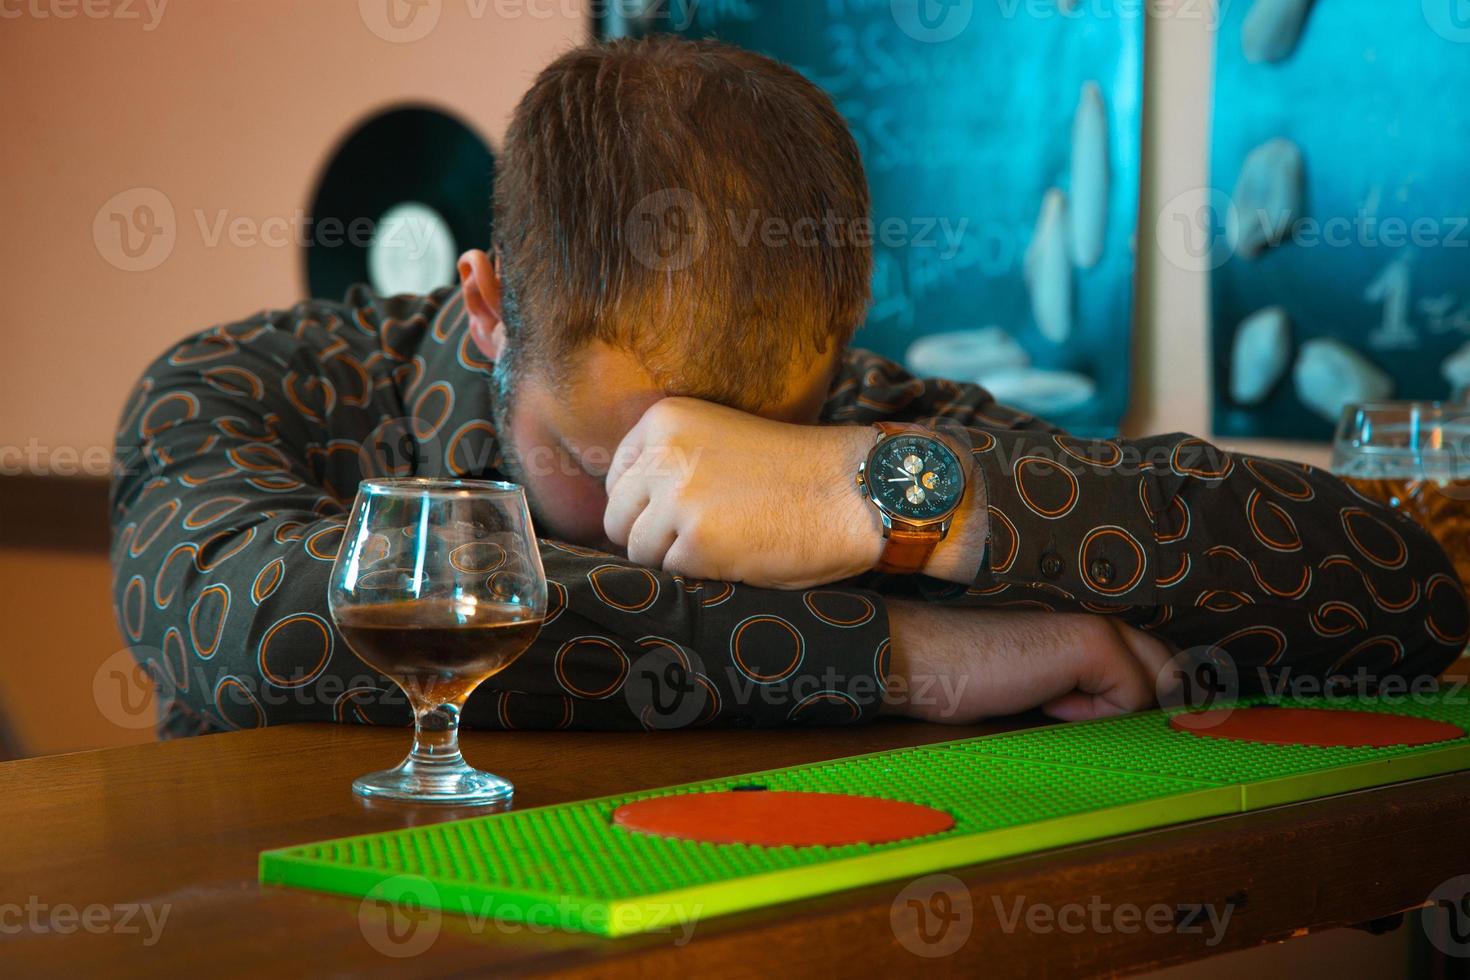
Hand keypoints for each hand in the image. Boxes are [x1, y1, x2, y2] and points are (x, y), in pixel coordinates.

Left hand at [604, 397, 882, 588]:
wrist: (853, 489)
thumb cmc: (791, 471)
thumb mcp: (716, 442)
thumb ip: (668, 461)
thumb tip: (618, 512)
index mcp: (663, 420)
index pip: (617, 480)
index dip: (645, 506)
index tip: (681, 513)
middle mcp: (662, 454)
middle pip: (619, 518)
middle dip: (652, 536)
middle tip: (705, 535)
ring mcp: (677, 498)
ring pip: (640, 551)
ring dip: (677, 557)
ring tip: (728, 540)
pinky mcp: (697, 542)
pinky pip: (673, 574)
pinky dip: (703, 574)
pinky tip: (741, 553)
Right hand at [881, 600, 1178, 723]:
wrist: (924, 661)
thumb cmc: (970, 682)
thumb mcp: (1044, 694)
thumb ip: (1090, 695)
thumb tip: (1143, 725)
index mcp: (1092, 631)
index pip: (1162, 665)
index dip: (1159, 700)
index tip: (1136, 728)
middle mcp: (1104, 620)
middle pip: (1174, 672)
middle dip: (1153, 709)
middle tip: (1092, 726)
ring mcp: (1101, 627)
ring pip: (1160, 686)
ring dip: (1119, 713)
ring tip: (1060, 708)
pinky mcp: (1092, 643)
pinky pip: (1132, 697)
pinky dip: (1094, 715)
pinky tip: (1046, 701)